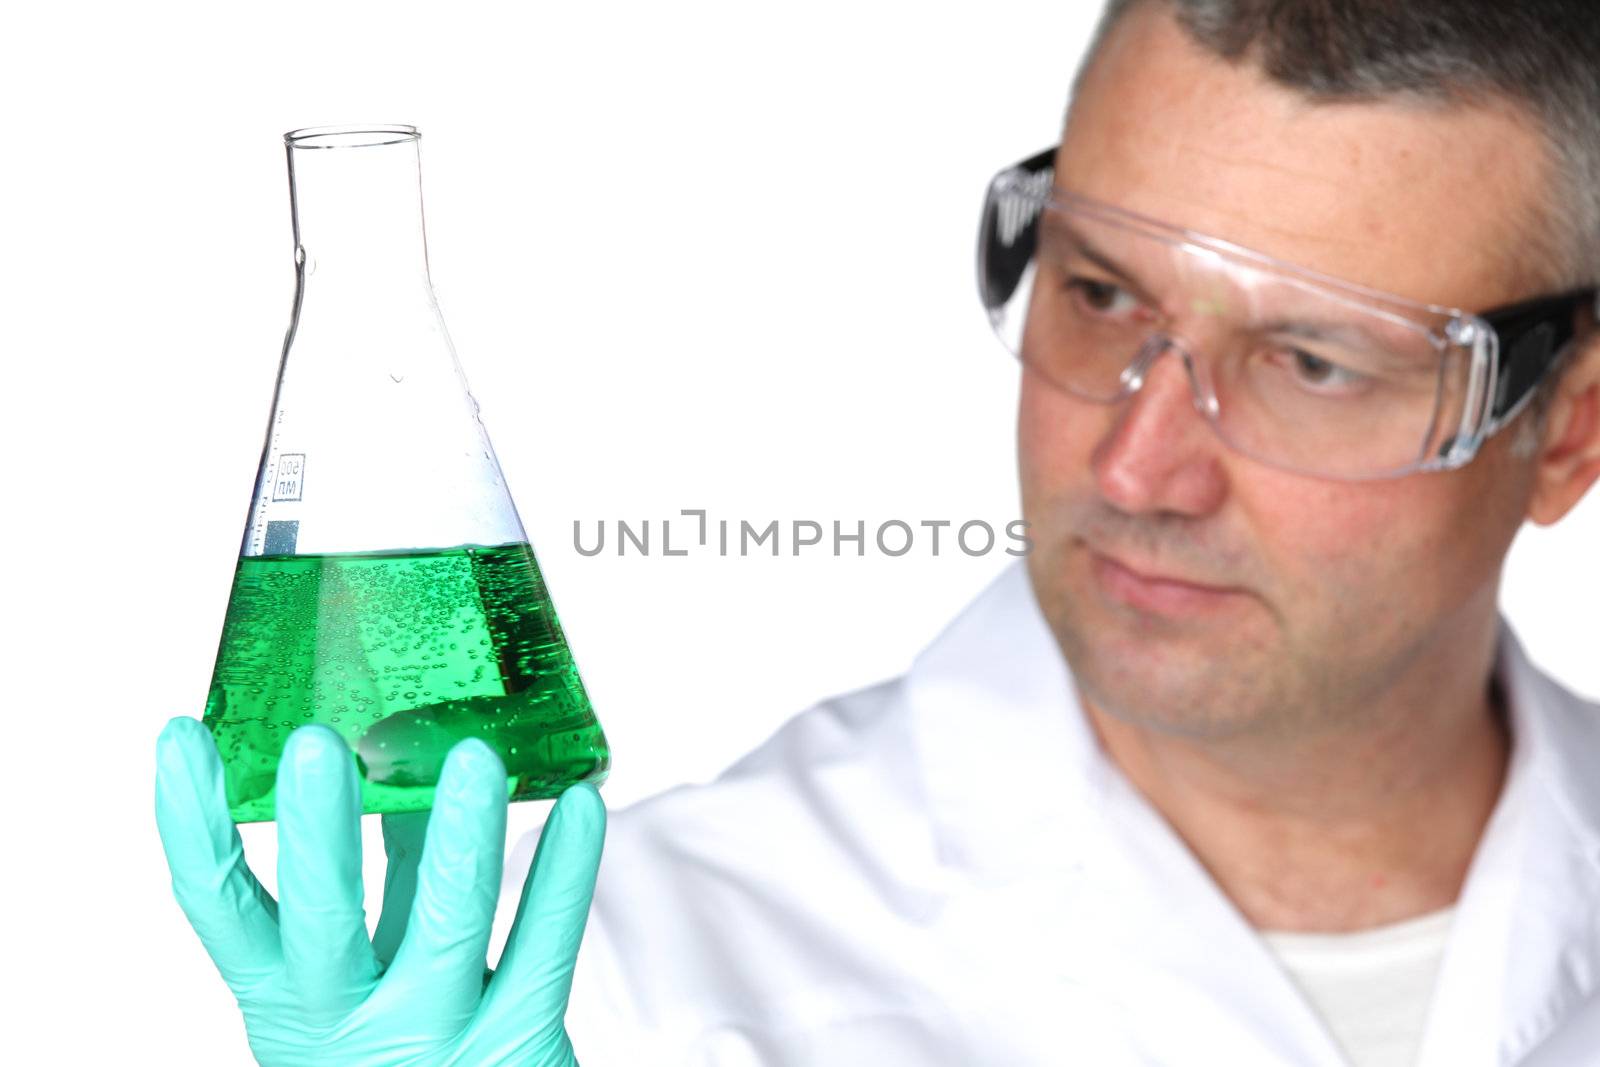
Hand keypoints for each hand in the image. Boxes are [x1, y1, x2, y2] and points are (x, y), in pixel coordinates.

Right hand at [155, 717, 604, 1065]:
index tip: (179, 736)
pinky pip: (544, 945)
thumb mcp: (364, 971)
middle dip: (317, 833)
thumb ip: (380, 876)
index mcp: (287, 997)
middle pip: (322, 921)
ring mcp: (436, 1035)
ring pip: (447, 925)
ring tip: (473, 754)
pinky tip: (581, 805)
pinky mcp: (518, 1043)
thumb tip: (396, 754)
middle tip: (314, 744)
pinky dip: (564, 871)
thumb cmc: (405, 1042)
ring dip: (460, 835)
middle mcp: (349, 1021)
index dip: (193, 825)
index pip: (221, 906)